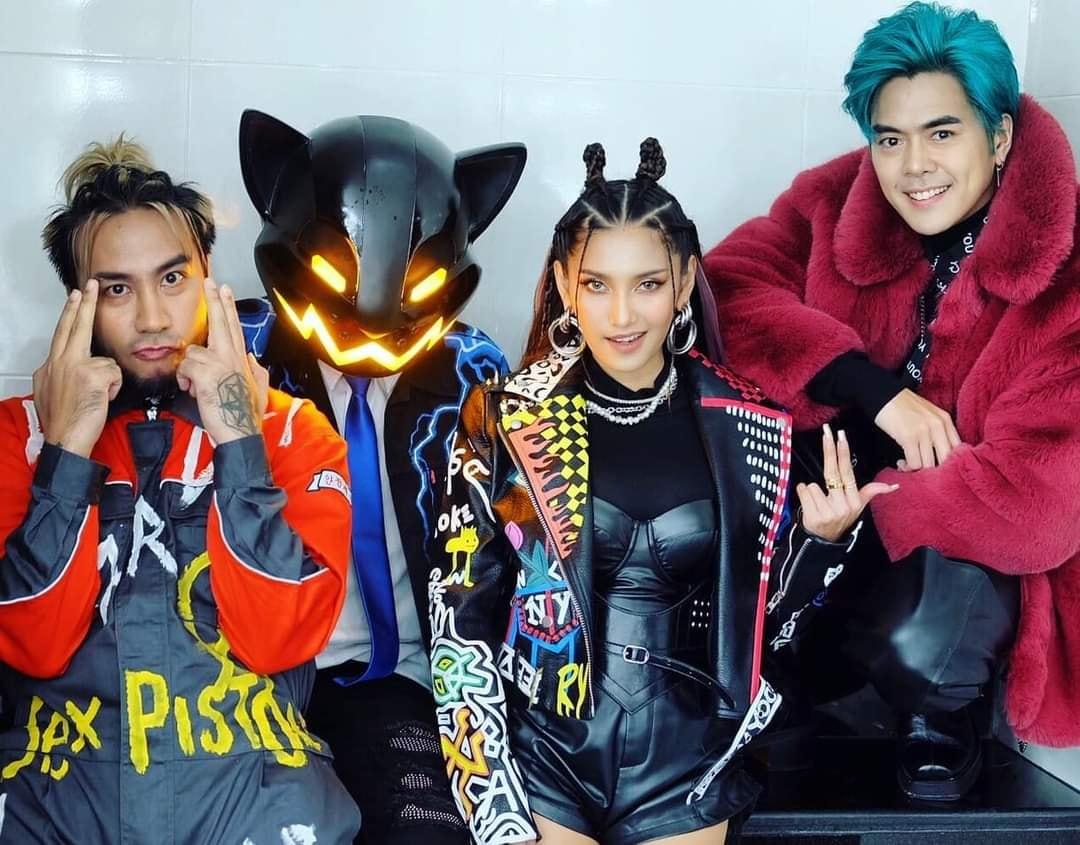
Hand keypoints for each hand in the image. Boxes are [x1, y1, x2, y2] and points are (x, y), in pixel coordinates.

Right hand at [33, 280, 121, 457]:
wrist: (64, 439)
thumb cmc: (64, 422)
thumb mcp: (53, 392)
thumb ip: (62, 373)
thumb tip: (70, 365)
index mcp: (50, 366)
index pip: (62, 332)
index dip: (70, 314)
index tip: (75, 297)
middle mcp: (59, 362)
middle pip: (74, 325)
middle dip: (84, 303)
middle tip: (90, 285)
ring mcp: (73, 366)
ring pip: (105, 359)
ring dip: (109, 380)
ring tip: (98, 398)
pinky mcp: (90, 374)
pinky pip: (115, 374)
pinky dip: (114, 388)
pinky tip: (102, 399)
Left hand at [176, 279, 263, 445]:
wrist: (240, 433)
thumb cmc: (245, 416)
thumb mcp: (258, 391)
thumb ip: (255, 371)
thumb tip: (252, 358)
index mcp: (241, 360)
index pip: (234, 327)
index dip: (228, 307)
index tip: (224, 290)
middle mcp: (233, 357)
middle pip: (221, 322)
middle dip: (215, 300)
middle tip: (209, 281)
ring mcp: (221, 363)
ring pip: (192, 353)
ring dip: (189, 371)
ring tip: (195, 387)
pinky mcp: (206, 374)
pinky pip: (185, 367)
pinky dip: (184, 381)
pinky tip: (192, 391)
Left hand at [797, 424, 897, 541]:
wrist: (823, 541)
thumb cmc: (839, 517)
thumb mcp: (857, 506)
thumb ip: (871, 492)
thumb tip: (894, 486)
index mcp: (854, 500)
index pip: (847, 472)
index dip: (843, 453)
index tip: (840, 436)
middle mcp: (843, 505)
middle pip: (833, 471)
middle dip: (829, 449)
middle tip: (826, 431)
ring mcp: (828, 511)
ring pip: (813, 484)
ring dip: (811, 490)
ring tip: (817, 501)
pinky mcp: (813, 515)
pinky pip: (803, 491)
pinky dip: (803, 494)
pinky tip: (809, 504)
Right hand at [874, 388, 959, 469]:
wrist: (883, 394)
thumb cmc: (903, 406)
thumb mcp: (928, 414)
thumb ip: (938, 431)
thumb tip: (940, 456)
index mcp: (945, 420)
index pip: (958, 449)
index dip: (948, 463)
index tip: (936, 467)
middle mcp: (938, 426)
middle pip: (945, 460)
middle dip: (934, 471)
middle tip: (923, 472)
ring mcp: (924, 432)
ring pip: (929, 465)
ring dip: (917, 470)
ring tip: (908, 465)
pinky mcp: (909, 437)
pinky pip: (914, 463)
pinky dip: (907, 468)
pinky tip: (901, 463)